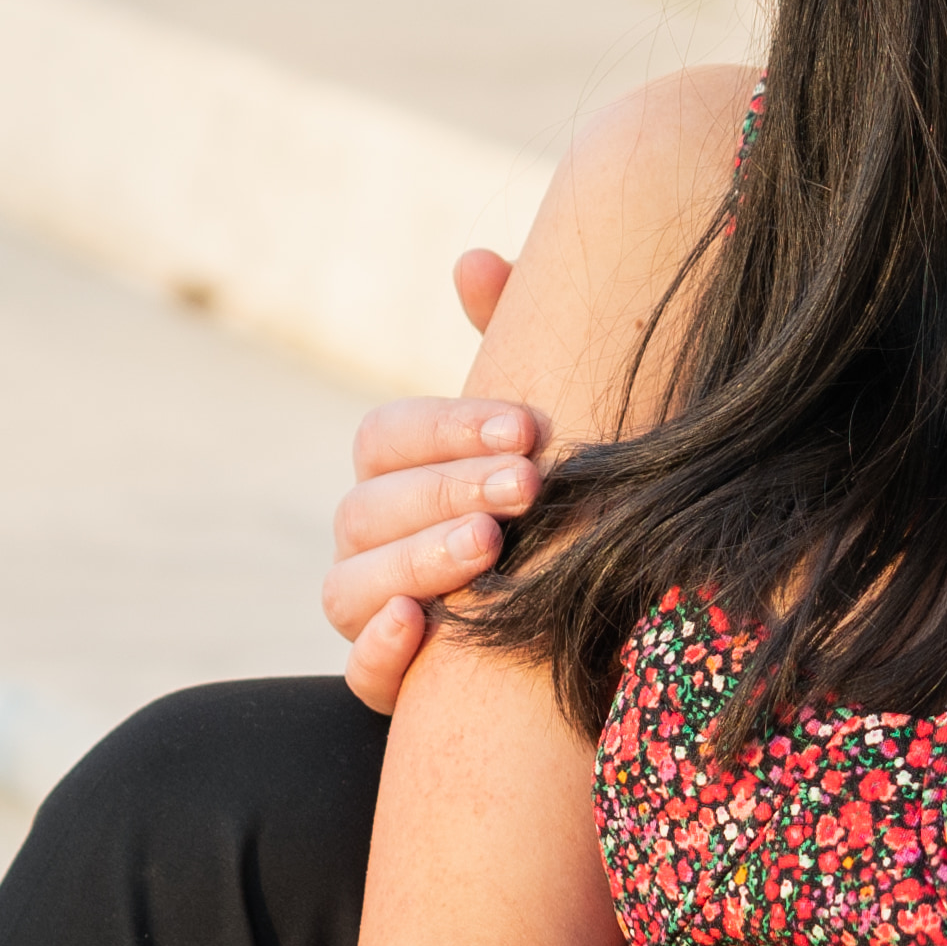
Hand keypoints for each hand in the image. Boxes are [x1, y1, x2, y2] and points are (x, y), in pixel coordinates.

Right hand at [325, 240, 528, 712]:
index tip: (528, 426)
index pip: (387, 436)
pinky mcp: (393, 683)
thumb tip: (475, 262)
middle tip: (527, 485)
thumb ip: (513, 337)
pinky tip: (419, 626)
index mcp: (399, 472)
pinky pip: (361, 674)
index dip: (448, 427)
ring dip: (416, 560)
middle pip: (367, 507)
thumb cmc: (559, 499)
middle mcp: (371, 540)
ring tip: (488, 547)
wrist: (596, 621)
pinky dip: (379, 651)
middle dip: (447, 489)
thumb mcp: (546, 423)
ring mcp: (373, 612)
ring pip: (350, 585)